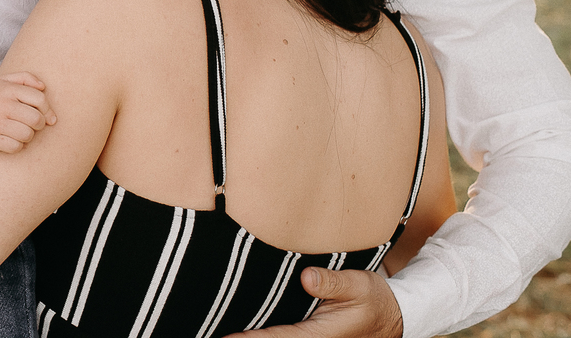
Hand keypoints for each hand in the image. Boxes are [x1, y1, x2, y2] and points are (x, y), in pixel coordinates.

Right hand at [0, 72, 56, 152]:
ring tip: (22, 131)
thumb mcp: (6, 81)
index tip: (48, 116)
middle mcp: (2, 105)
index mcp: (8, 89)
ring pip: (27, 134)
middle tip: (34, 124)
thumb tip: (43, 87)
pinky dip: (18, 145)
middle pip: (36, 119)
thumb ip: (26, 77)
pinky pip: (15, 147)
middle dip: (40, 124)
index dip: (48, 110)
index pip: (40, 99)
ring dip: (28, 136)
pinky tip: (12, 139)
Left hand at [225, 267, 402, 337]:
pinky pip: (283, 335)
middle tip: (213, 331)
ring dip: (254, 334)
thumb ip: (333, 283)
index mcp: (320, 336)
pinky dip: (265, 332)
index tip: (227, 337)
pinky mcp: (309, 334)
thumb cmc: (376, 300)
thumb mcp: (359, 286)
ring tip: (219, 329)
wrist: (396, 315)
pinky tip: (244, 324)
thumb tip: (306, 278)